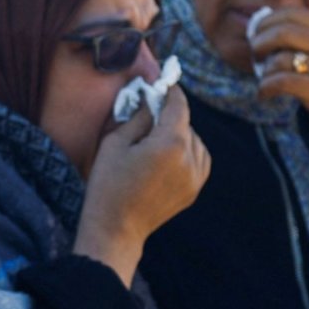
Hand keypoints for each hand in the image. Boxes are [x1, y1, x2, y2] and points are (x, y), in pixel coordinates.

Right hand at [73, 87, 210, 285]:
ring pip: (196, 142)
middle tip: (151, 111)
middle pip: (186, 124)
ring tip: (158, 137)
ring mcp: (195, 177)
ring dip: (181, 134)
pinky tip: (169, 153)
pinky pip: (200, 160)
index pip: (178, 106)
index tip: (163, 81)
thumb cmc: (108, 183)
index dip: (171, 90)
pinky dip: (189, 151)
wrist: (116, 228)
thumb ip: (138, 117)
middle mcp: (189, 159)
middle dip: (170, 115)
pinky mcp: (194, 190)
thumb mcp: (115, 143)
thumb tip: (150, 99)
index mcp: (170, 144)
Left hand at [250, 7, 308, 133]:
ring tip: (265, 77)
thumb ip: (295, 33)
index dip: (267, 21)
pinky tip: (262, 93)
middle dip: (260, 42)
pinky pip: (281, 82)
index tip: (255, 32)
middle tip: (256, 53)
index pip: (292, 14)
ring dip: (264, 70)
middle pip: (283, 33)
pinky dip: (265, 87)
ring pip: (280, 60)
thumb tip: (256, 24)